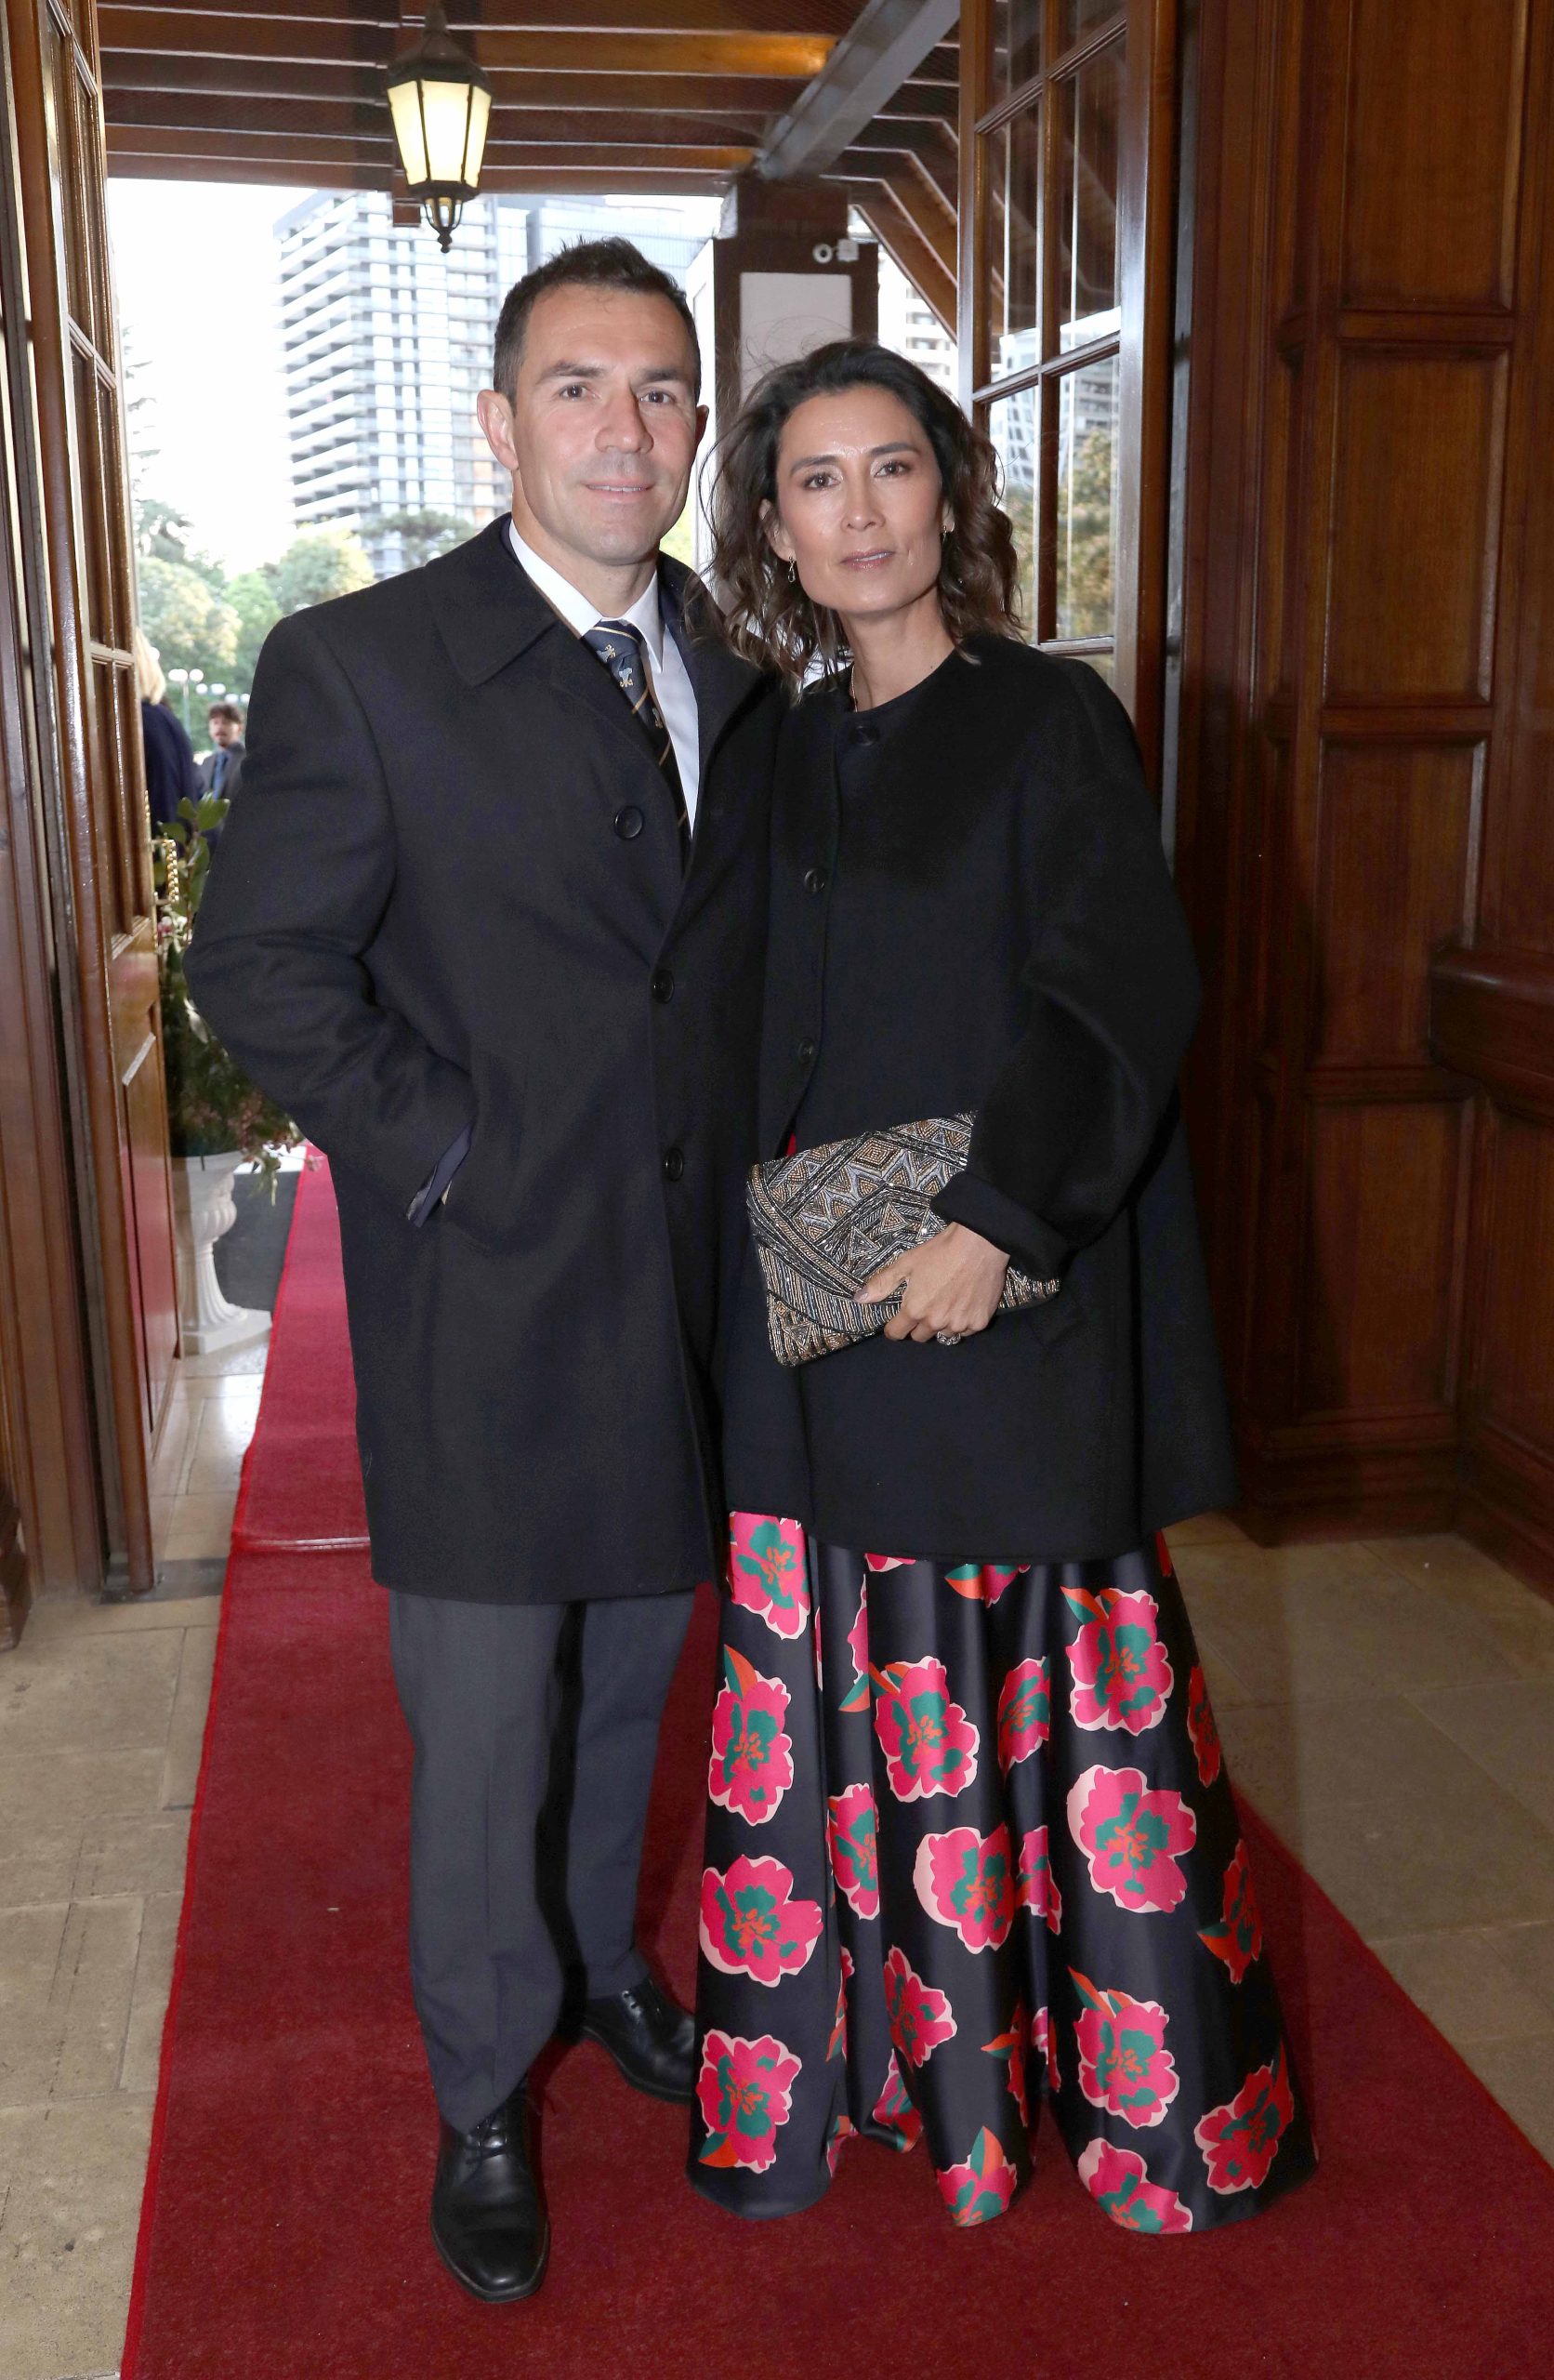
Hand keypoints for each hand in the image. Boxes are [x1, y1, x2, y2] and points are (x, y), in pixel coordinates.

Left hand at [857, 1223, 1008, 1343]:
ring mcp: (959, 1325)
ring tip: (947, 1304)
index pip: (897, 1333)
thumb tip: (859, 1299)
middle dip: (918, 1325)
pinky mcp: (979, 1322)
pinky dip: (963, 1322)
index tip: (897, 1321)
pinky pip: (966, 1331)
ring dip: (942, 1325)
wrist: (978, 1245)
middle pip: (920, 1337)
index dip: (894, 1327)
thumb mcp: (906, 1263)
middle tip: (926, 1305)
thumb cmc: (939, 1252)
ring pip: (944, 1335)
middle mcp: (936, 1323)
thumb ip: (882, 1284)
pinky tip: (964, 1304)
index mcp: (915, 1311)